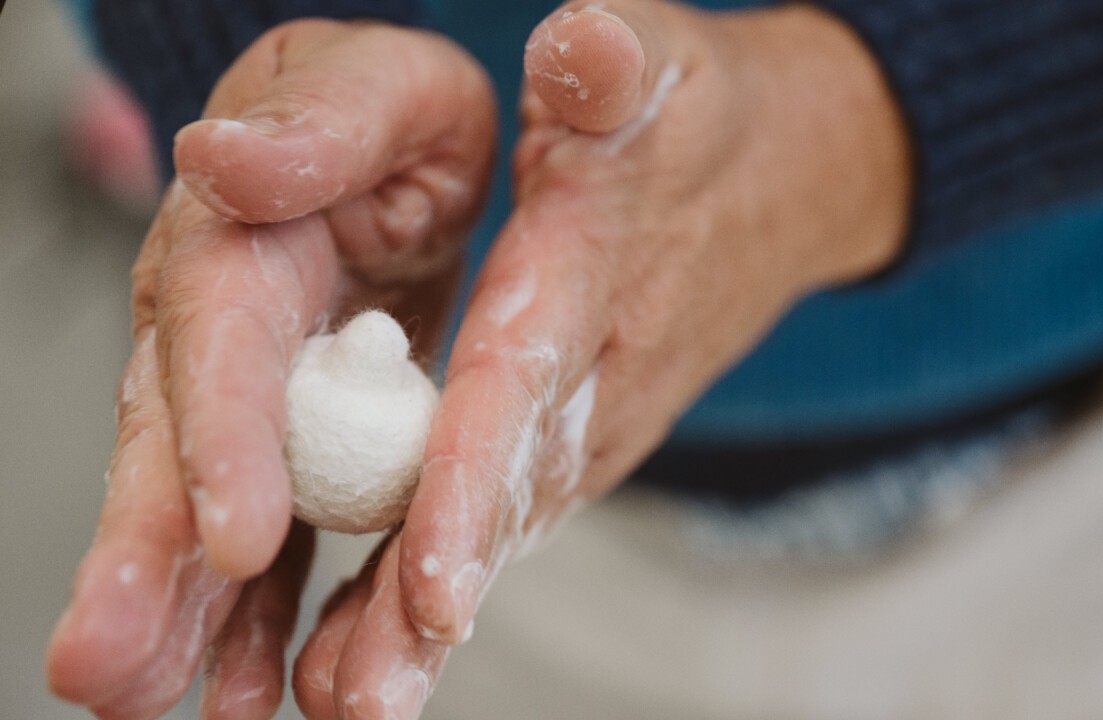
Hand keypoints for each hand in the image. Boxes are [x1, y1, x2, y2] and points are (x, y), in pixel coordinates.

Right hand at [46, 20, 494, 718]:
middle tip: (109, 671)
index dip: (223, 437)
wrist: (403, 148)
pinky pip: (281, 539)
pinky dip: (264, 616)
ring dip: (187, 618)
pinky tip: (250, 687)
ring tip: (151, 704)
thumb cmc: (394, 112)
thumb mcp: (378, 90)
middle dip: (150, 563)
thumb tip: (222, 157)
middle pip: (176, 450)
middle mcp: (227, 335)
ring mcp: (255, 402)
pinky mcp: (297, 446)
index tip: (240, 534)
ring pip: (212, 516)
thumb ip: (319, 125)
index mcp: (246, 242)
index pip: (222, 341)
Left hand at [294, 0, 910, 716]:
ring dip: (424, 621)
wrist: (784, 180)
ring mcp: (590, 415)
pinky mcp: (574, 432)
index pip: (528, 388)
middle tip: (360, 704)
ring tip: (347, 710)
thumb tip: (577, 46)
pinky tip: (374, 651)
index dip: (479, 482)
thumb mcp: (661, 63)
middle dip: (434, 601)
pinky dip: (436, 587)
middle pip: (508, 500)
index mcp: (596, 277)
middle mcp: (596, 373)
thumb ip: (615, 64)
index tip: (436, 587)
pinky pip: (503, 515)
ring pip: (502, 528)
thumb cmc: (702, 116)